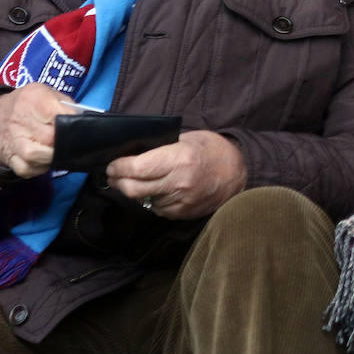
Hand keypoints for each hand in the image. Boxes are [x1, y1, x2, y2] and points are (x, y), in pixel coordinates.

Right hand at [0, 84, 72, 177]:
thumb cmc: (29, 103)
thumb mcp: (47, 93)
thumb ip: (66, 104)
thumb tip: (83, 121)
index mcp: (34, 100)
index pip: (58, 115)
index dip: (72, 124)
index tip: (81, 127)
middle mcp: (20, 120)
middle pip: (49, 138)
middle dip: (64, 142)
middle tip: (72, 142)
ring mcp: (13, 140)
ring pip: (34, 156)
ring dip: (52, 157)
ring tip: (60, 152)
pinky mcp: (8, 156)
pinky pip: (25, 169)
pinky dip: (39, 169)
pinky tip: (46, 161)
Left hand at [105, 130, 246, 219]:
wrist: (240, 172)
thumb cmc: (213, 150)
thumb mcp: (188, 139)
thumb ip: (161, 148)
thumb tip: (132, 155)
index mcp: (179, 159)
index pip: (136, 168)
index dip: (118, 167)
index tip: (112, 164)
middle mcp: (178, 182)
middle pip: (132, 189)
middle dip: (118, 181)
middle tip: (115, 174)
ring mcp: (180, 201)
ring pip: (142, 200)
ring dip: (135, 191)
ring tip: (138, 180)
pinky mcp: (182, 213)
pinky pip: (156, 209)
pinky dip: (152, 199)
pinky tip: (158, 189)